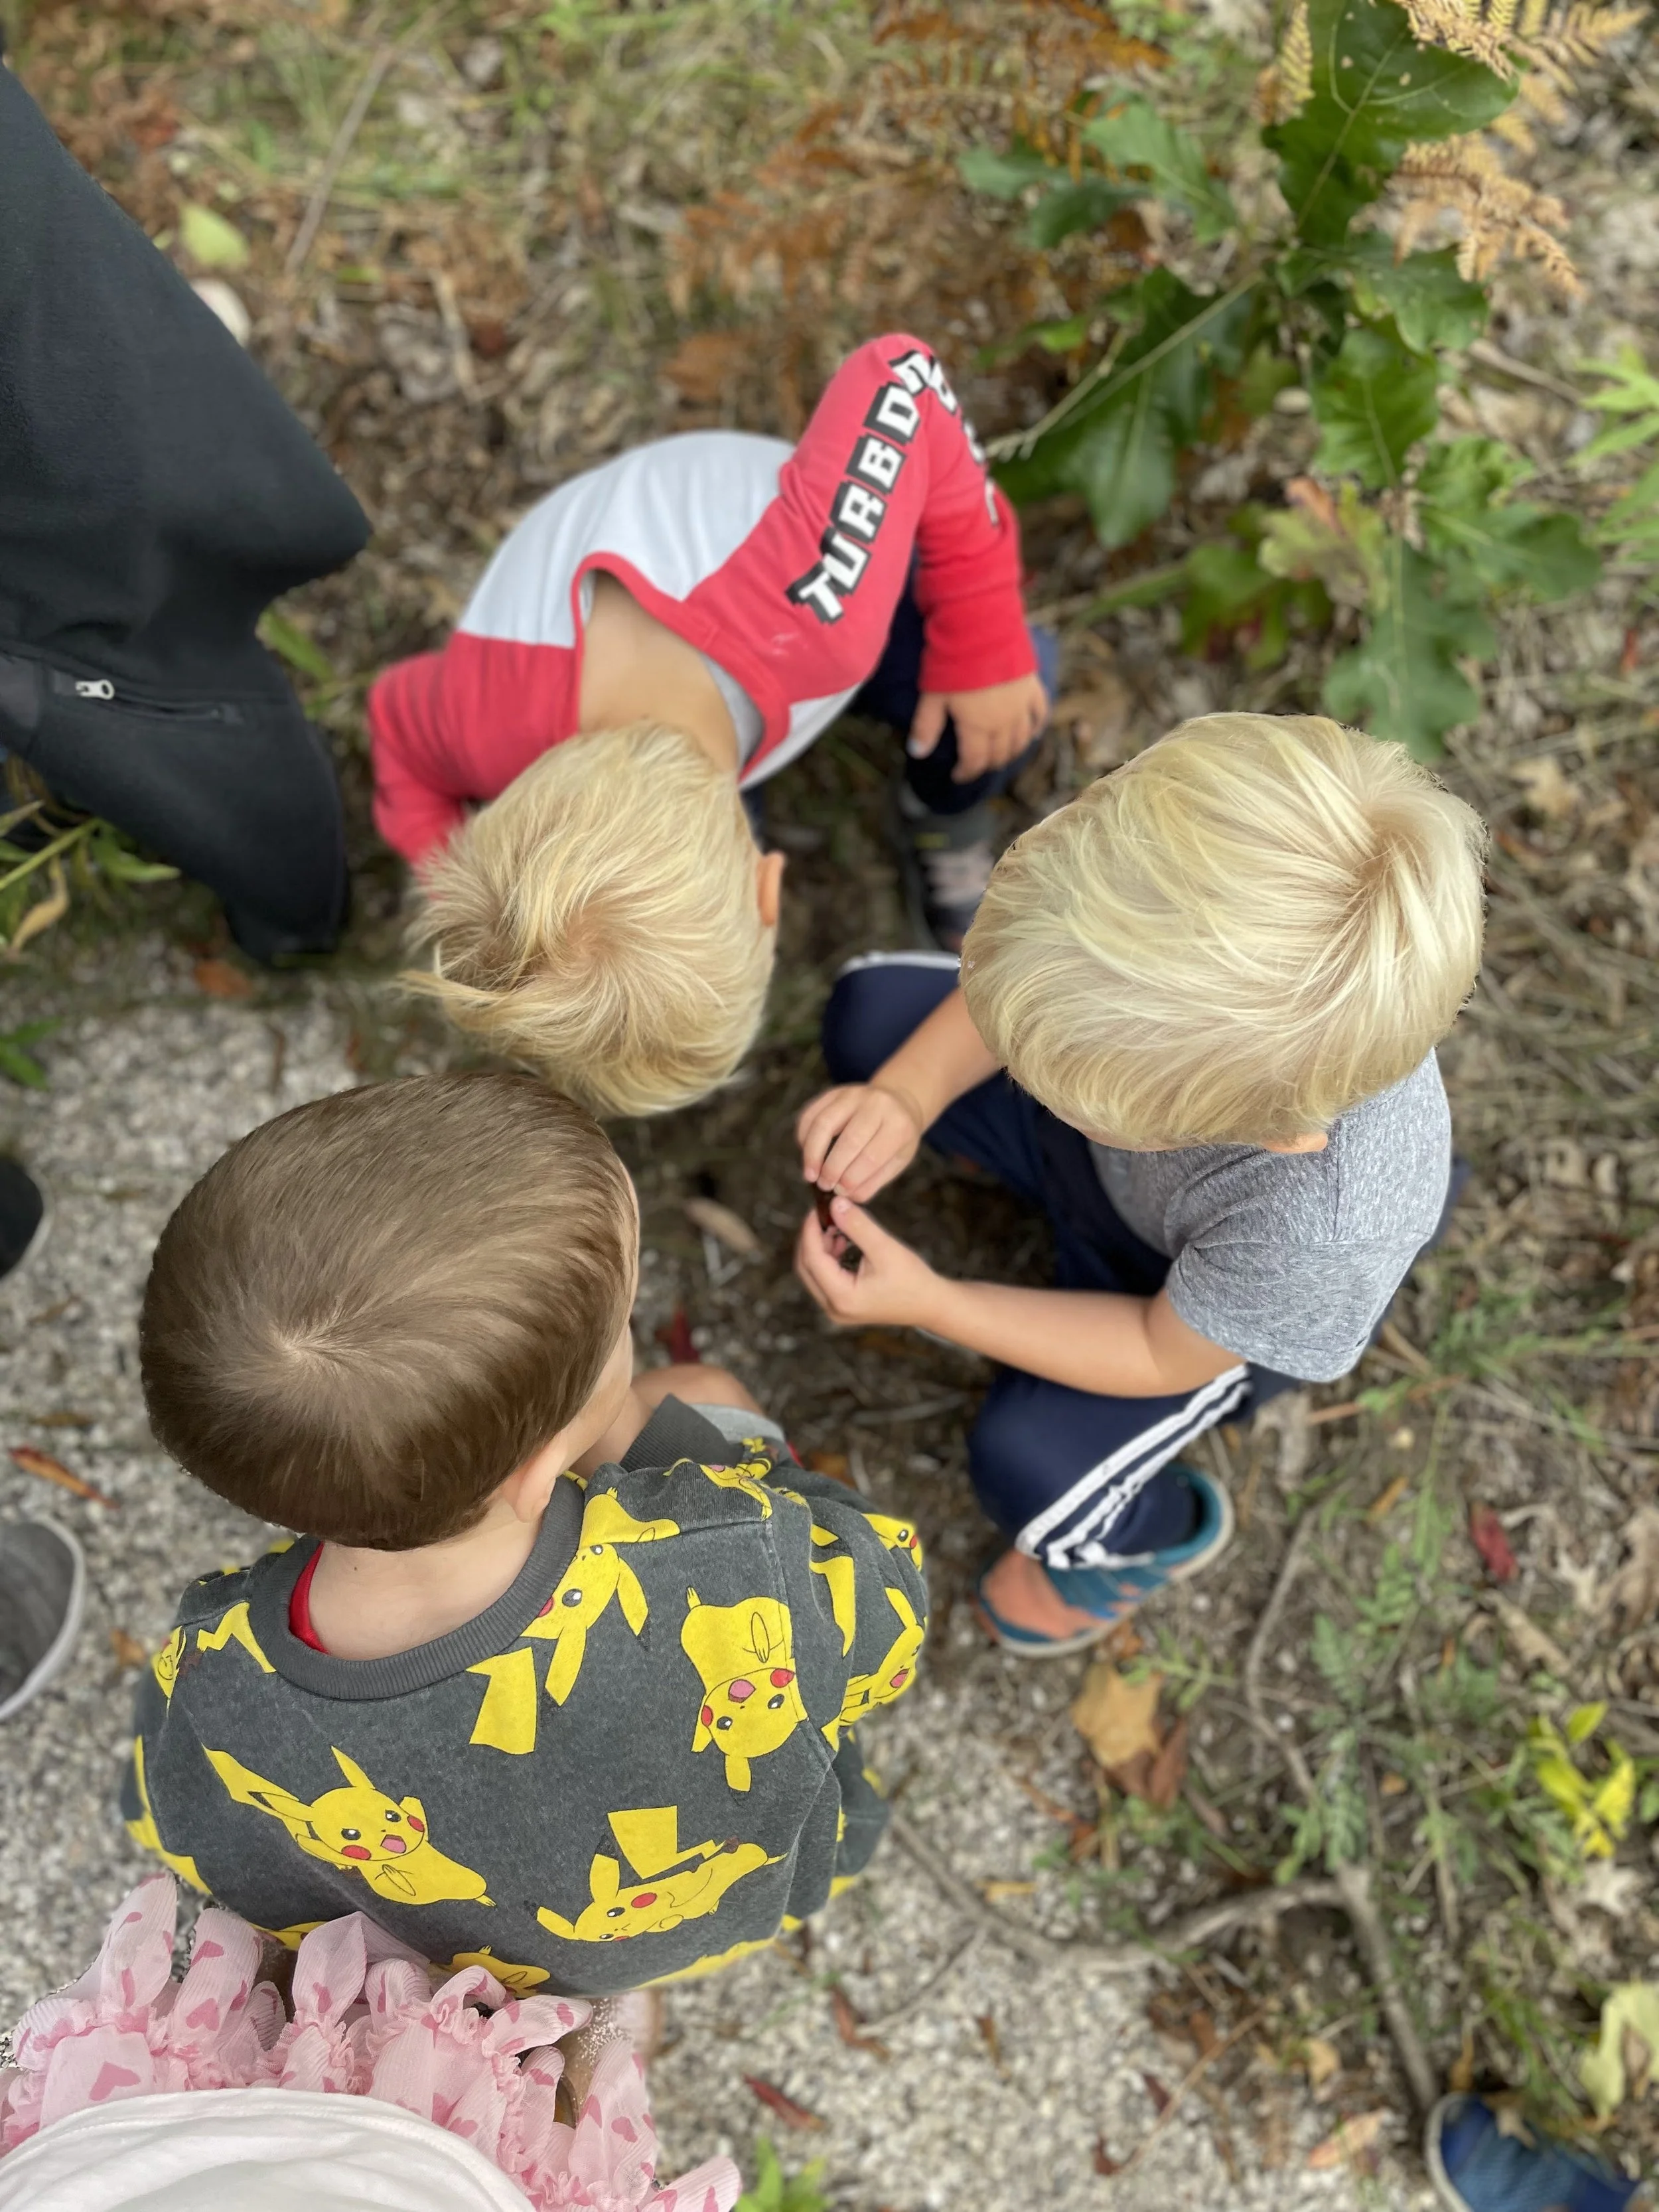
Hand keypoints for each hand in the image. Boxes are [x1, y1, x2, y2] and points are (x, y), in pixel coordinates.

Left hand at [795, 1194, 943, 1331]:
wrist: (931, 1305)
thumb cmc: (912, 1279)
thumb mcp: (885, 1248)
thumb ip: (858, 1225)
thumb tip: (835, 1203)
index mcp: (841, 1297)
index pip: (812, 1259)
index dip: (810, 1231)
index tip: (817, 1208)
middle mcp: (833, 1308)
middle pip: (806, 1267)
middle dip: (811, 1238)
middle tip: (823, 1214)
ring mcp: (836, 1309)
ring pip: (812, 1273)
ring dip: (819, 1247)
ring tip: (837, 1226)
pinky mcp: (842, 1305)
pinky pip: (823, 1278)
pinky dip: (828, 1258)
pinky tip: (843, 1242)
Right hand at [797, 1081, 924, 1201]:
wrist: (897, 1102)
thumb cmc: (896, 1138)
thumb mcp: (897, 1161)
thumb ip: (872, 1182)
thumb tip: (844, 1196)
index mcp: (898, 1125)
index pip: (871, 1156)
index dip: (852, 1178)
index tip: (840, 1192)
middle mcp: (876, 1104)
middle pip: (849, 1139)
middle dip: (832, 1168)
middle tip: (824, 1186)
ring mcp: (853, 1094)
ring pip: (824, 1123)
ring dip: (812, 1153)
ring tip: (810, 1175)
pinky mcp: (833, 1092)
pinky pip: (811, 1114)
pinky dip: (804, 1136)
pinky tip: (806, 1153)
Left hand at [908, 671, 1048, 782]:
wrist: (980, 625)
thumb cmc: (952, 661)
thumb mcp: (932, 695)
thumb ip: (926, 726)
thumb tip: (917, 753)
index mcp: (977, 726)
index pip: (975, 761)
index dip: (966, 772)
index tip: (956, 776)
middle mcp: (1004, 722)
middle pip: (1000, 753)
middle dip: (987, 764)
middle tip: (976, 763)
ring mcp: (1021, 705)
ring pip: (1022, 739)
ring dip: (1012, 751)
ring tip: (1000, 754)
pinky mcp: (1032, 686)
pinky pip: (1040, 713)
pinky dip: (1037, 727)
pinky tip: (1032, 734)